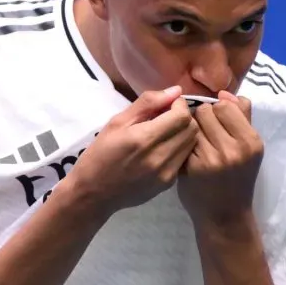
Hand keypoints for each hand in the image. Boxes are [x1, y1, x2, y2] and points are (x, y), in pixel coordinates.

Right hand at [66, 86, 198, 215]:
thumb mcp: (117, 122)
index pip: (181, 116)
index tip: (168, 104)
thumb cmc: (100, 153)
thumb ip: (147, 103)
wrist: (93, 193)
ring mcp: (166, 173)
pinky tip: (163, 148)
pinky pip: (184, 158)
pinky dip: (179, 148)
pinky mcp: (168, 184)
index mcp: (144, 138)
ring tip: (165, 132)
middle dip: (183, 117)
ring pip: (191, 144)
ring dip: (183, 133)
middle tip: (167, 116)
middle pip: (191, 129)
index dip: (179, 105)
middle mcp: (160, 157)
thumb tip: (175, 91)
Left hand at [178, 91, 263, 224]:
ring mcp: (211, 159)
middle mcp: (233, 150)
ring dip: (191, 130)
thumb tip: (225, 93)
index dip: (218, 111)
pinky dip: (184, 145)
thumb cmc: (238, 178)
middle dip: (203, 119)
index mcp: (251, 141)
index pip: (225, 105)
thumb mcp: (249, 147)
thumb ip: (242, 116)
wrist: (224, 216)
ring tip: (199, 145)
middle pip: (205, 111)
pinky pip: (182, 140)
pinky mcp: (191, 167)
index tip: (219, 124)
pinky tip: (190, 156)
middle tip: (207, 136)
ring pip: (191, 124)